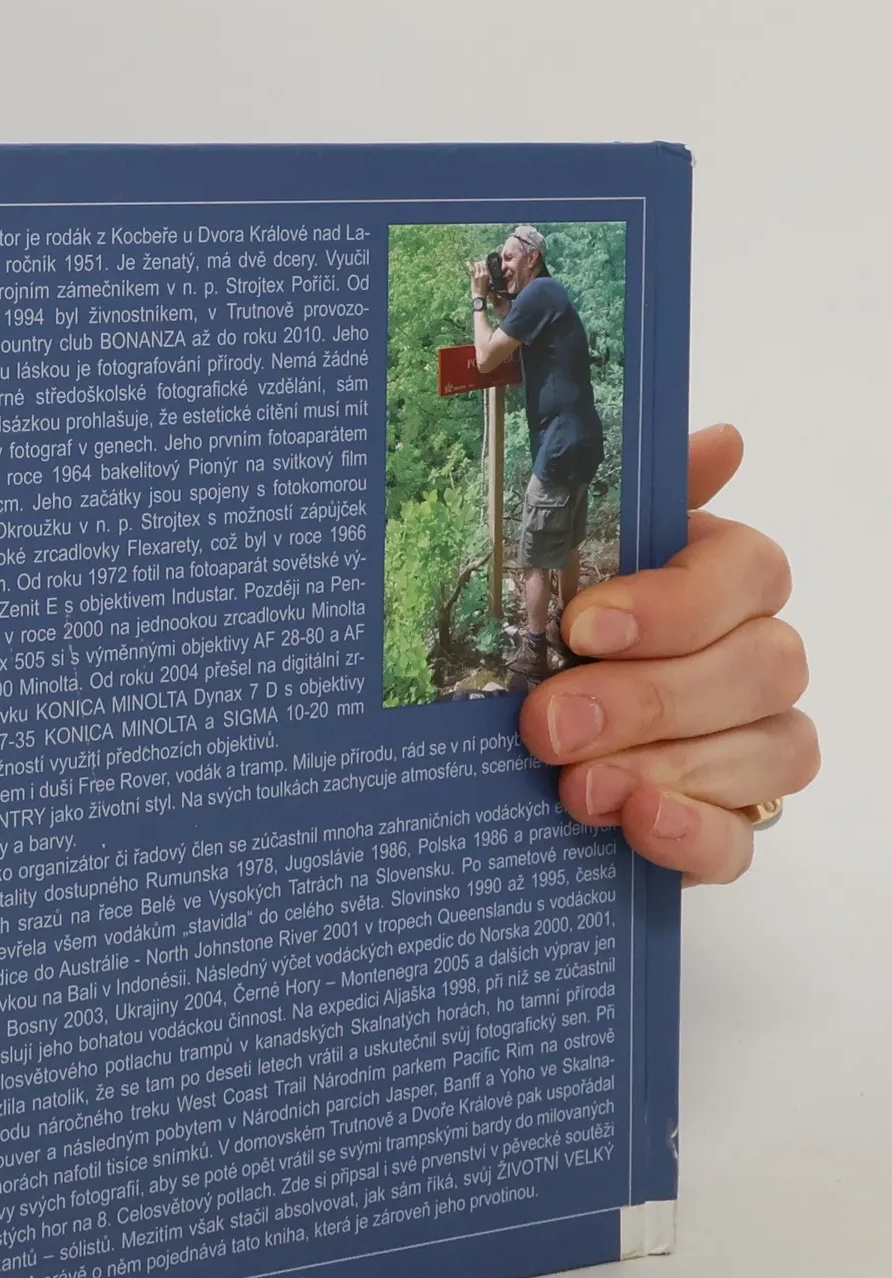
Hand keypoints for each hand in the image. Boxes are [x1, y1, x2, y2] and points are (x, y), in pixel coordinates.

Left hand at [466, 259, 490, 298]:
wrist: (480, 296)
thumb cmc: (485, 291)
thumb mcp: (489, 282)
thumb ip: (487, 276)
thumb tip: (486, 272)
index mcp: (488, 274)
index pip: (486, 265)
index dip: (484, 262)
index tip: (483, 261)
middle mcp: (484, 273)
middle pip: (481, 264)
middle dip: (480, 262)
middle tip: (478, 263)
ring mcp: (478, 275)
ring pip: (477, 265)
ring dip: (476, 263)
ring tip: (475, 263)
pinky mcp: (474, 277)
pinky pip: (471, 269)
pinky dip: (469, 265)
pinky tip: (467, 262)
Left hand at [518, 424, 815, 882]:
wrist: (508, 754)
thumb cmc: (546, 644)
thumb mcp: (560, 567)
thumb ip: (625, 504)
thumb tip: (721, 441)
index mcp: (720, 583)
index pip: (747, 573)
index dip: (672, 602)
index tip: (581, 627)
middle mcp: (755, 659)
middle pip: (759, 666)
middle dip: (649, 697)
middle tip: (550, 723)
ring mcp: (753, 746)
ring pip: (769, 748)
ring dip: (668, 766)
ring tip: (576, 786)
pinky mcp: (727, 826)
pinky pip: (744, 836)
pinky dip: (692, 833)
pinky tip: (636, 820)